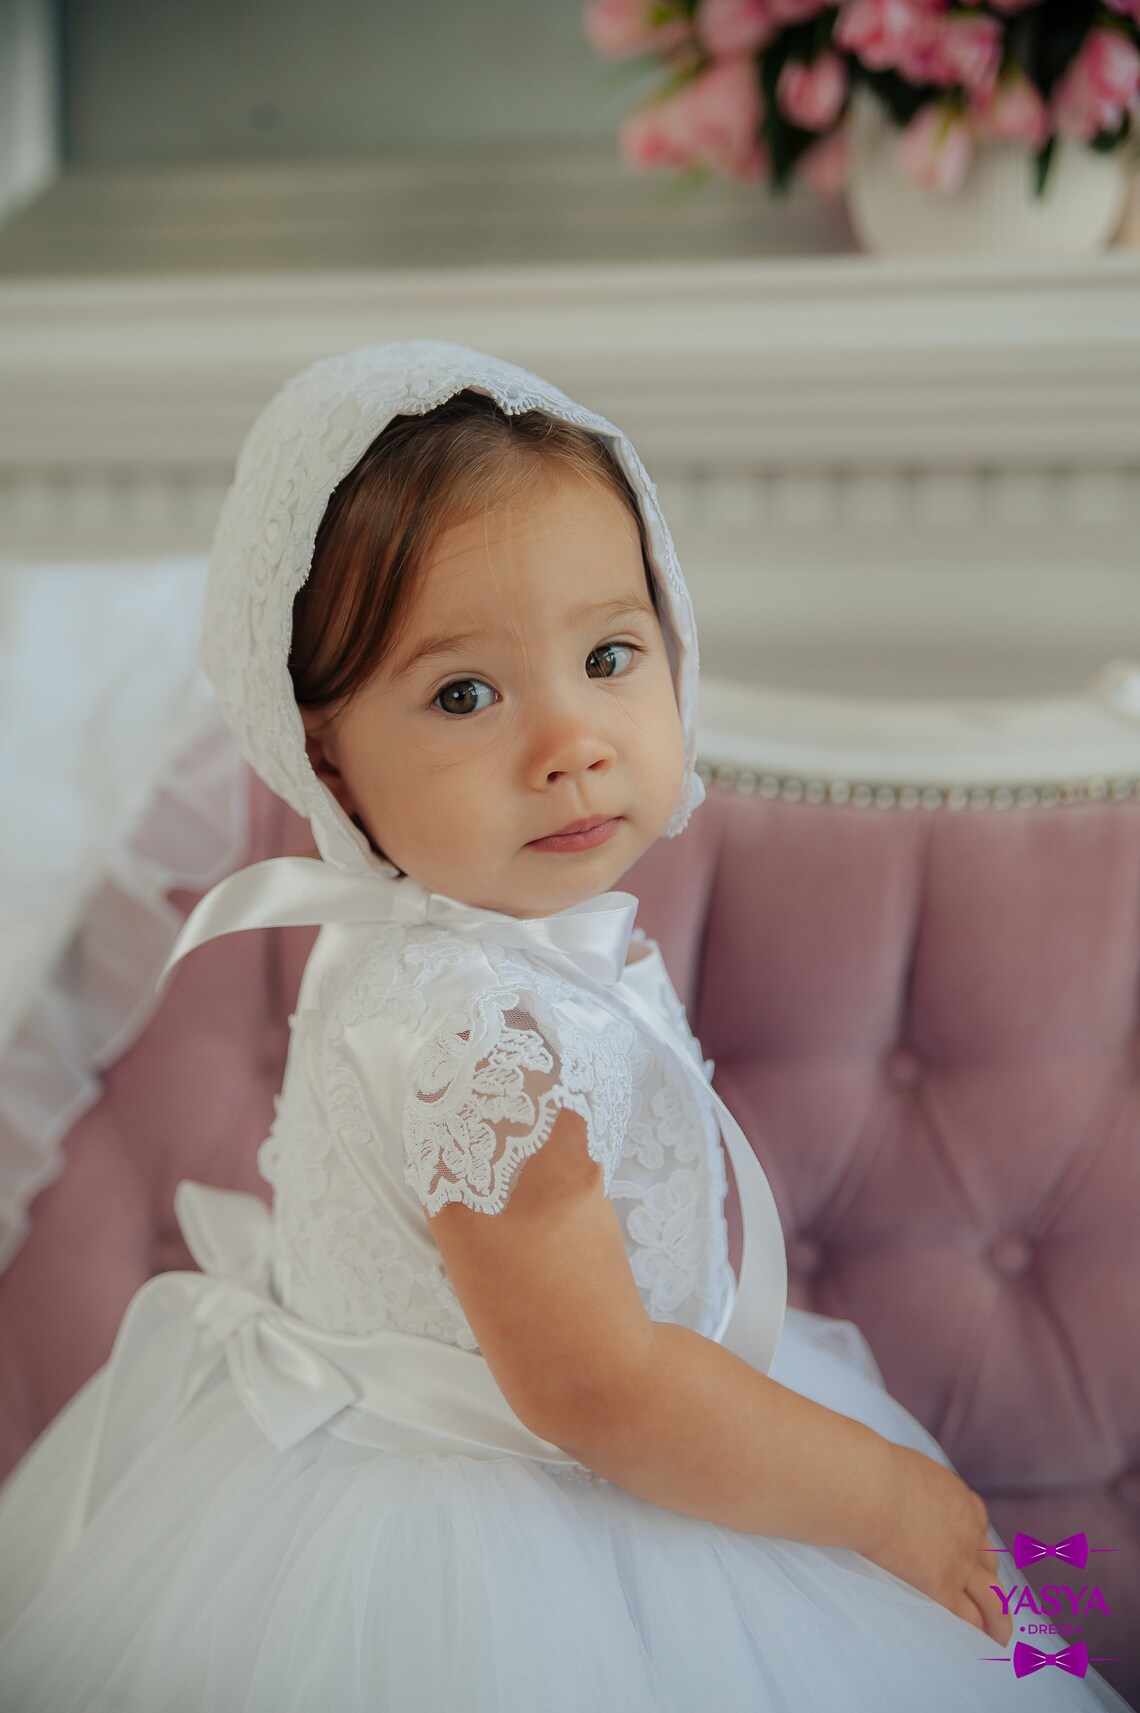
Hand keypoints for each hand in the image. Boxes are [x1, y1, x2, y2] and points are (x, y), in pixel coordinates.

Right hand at [863, 1445, 1012, 1646]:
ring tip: (996, 1640)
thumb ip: (911, 1487)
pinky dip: (973, 1635)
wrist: (871, 1488)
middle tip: (993, 1607)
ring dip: (997, 1623)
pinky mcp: (941, 1587)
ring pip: (993, 1601)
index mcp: (961, 1502)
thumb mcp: (905, 1471)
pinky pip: (966, 1619)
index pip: (980, 1530)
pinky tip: (973, 1648)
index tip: (974, 1565)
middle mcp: (969, 1534)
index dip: (978, 1551)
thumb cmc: (874, 1472)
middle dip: (994, 1589)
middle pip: (991, 1567)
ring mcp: (959, 1563)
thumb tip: (893, 1488)